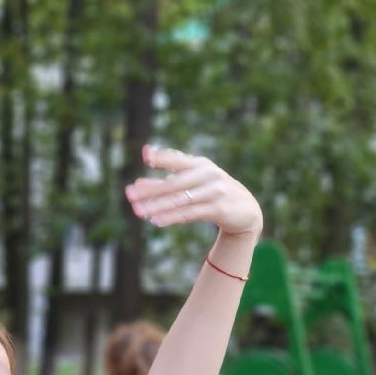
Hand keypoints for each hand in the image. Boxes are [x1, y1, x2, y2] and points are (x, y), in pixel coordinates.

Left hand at [124, 145, 262, 237]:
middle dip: (151, 189)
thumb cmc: (212, 192)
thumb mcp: (196, 180)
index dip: (163, 157)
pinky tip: (156, 220)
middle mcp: (208, 175)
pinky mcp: (219, 209)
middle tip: (129, 193)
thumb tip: (138, 185)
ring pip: (180, 200)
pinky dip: (172, 217)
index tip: (146, 155)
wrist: (246, 210)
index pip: (178, 159)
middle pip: (175, 183)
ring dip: (157, 206)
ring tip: (138, 210)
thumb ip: (171, 179)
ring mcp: (214, 191)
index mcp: (200, 164)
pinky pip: (190, 214)